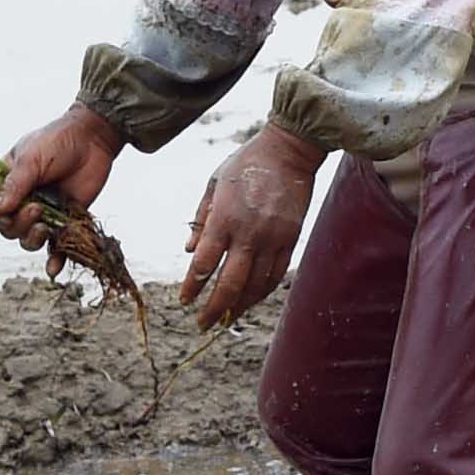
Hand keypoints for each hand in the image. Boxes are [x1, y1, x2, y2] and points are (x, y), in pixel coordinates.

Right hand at [0, 105, 123, 248]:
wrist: (94, 139)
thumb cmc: (57, 141)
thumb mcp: (31, 159)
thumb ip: (13, 185)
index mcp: (3, 183)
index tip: (2, 212)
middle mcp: (19, 201)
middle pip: (5, 229)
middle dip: (17, 224)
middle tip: (37, 208)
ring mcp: (41, 213)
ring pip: (26, 240)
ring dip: (32, 238)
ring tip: (45, 225)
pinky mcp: (63, 221)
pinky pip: (55, 247)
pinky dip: (53, 260)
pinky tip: (54, 270)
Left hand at [180, 124, 319, 328]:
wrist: (289, 150)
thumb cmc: (246, 163)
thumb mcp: (214, 183)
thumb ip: (201, 219)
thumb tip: (189, 251)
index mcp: (224, 218)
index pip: (204, 263)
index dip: (192, 287)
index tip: (184, 300)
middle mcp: (248, 232)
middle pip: (229, 283)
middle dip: (213, 308)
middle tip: (202, 324)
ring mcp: (273, 237)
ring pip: (255, 284)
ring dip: (239, 306)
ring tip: (226, 319)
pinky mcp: (291, 238)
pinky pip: (276, 274)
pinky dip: (262, 291)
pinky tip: (251, 300)